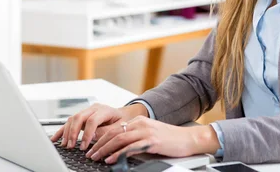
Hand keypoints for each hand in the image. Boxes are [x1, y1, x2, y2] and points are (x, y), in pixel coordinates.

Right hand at [50, 103, 147, 150]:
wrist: (122, 115)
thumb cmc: (122, 121)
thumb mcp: (119, 126)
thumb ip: (106, 131)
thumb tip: (92, 136)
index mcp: (104, 110)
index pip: (92, 120)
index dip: (87, 134)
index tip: (84, 146)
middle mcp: (94, 108)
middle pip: (79, 117)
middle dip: (73, 132)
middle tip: (72, 145)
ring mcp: (86, 111)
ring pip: (72, 119)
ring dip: (67, 132)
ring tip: (66, 145)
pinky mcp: (82, 116)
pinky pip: (69, 122)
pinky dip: (62, 130)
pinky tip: (56, 138)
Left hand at [85, 116, 220, 163]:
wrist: (189, 139)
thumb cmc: (170, 139)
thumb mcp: (150, 135)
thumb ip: (135, 138)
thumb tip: (118, 149)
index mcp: (138, 120)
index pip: (114, 128)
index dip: (101, 138)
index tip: (92, 147)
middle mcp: (140, 123)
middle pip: (114, 132)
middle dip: (99, 144)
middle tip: (90, 154)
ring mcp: (146, 131)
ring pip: (119, 139)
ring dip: (105, 149)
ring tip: (96, 157)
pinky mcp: (151, 140)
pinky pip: (131, 147)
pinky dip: (119, 154)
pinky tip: (112, 159)